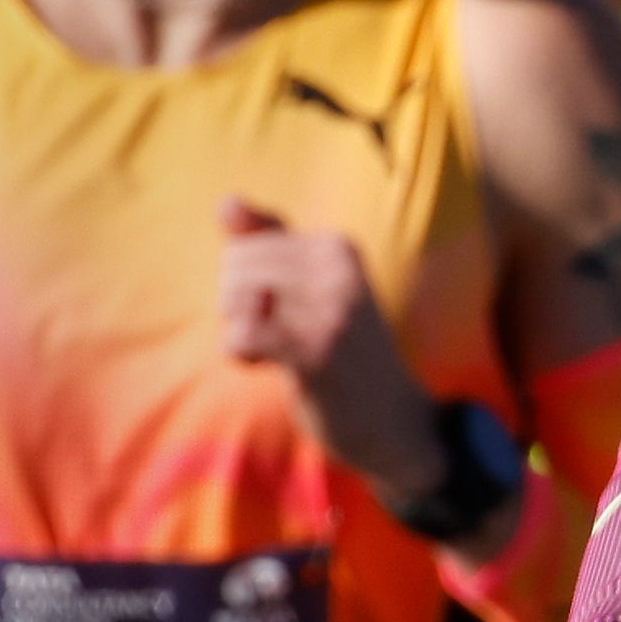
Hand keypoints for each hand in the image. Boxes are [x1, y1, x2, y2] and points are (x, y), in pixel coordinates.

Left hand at [219, 200, 442, 502]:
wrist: (394, 419)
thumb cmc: (344, 349)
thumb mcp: (314, 285)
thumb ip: (269, 240)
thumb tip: (226, 202)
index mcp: (338, 247)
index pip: (246, 244)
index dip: (247, 282)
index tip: (284, 309)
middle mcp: (338, 270)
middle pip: (234, 268)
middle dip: (238, 304)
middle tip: (279, 334)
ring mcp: (331, 311)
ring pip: (235, 299)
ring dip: (240, 330)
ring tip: (276, 350)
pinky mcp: (317, 352)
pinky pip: (242, 336)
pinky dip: (241, 353)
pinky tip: (265, 364)